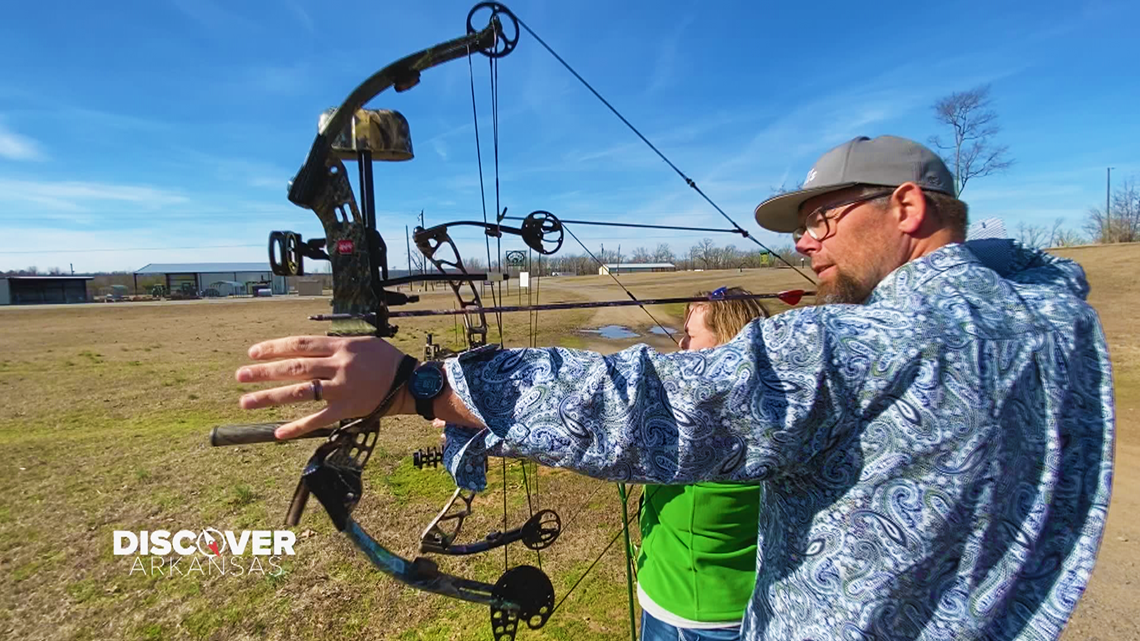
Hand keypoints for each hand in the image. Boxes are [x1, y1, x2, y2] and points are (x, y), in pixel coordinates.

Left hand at [235, 335, 410, 438]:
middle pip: (295, 368)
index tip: (253, 353)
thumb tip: (305, 348)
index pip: (301, 345)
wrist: (409, 383)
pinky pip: (319, 419)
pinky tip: (278, 433)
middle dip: (265, 372)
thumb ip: (333, 346)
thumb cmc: (384, 359)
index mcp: (341, 347)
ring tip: (246, 402)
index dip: (275, 348)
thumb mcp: (360, 343)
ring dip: (271, 397)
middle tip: (240, 376)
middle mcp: (338, 367)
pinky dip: (298, 427)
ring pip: (301, 392)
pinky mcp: (347, 409)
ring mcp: (342, 389)